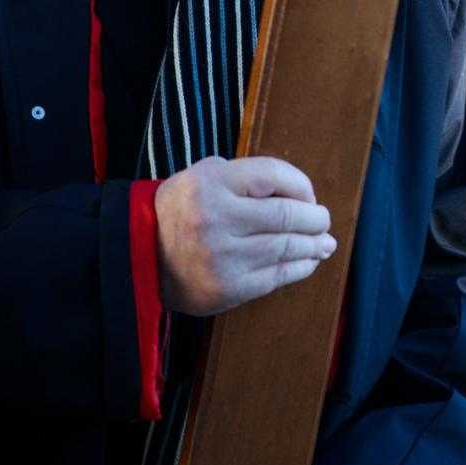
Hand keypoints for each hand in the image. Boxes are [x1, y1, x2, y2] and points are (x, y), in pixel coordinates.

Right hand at [154, 156, 335, 316]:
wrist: (141, 253)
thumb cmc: (182, 208)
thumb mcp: (205, 174)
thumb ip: (248, 177)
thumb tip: (301, 196)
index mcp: (211, 183)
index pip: (274, 175)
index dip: (301, 185)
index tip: (309, 195)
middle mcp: (217, 219)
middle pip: (286, 216)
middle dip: (315, 219)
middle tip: (323, 220)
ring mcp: (223, 258)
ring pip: (286, 248)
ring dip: (313, 245)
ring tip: (324, 243)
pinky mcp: (227, 289)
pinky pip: (275, 277)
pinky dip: (299, 268)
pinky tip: (308, 262)